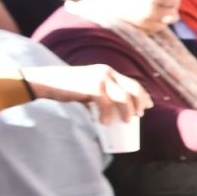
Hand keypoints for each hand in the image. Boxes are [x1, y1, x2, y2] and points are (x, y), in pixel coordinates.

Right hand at [20, 64, 151, 123]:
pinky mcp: (91, 86)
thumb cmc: (67, 89)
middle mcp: (107, 73)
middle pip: (133, 89)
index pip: (132, 83)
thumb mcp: (87, 89)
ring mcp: (100, 79)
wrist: (47, 82)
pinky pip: (106, 103)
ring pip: (123, 97)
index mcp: (108, 72)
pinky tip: (105, 123)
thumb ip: (99, 96)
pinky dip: (107, 114)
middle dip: (140, 103)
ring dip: (128, 111)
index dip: (143, 95)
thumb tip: (109, 115)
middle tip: (139, 116)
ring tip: (128, 122)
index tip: (149, 106)